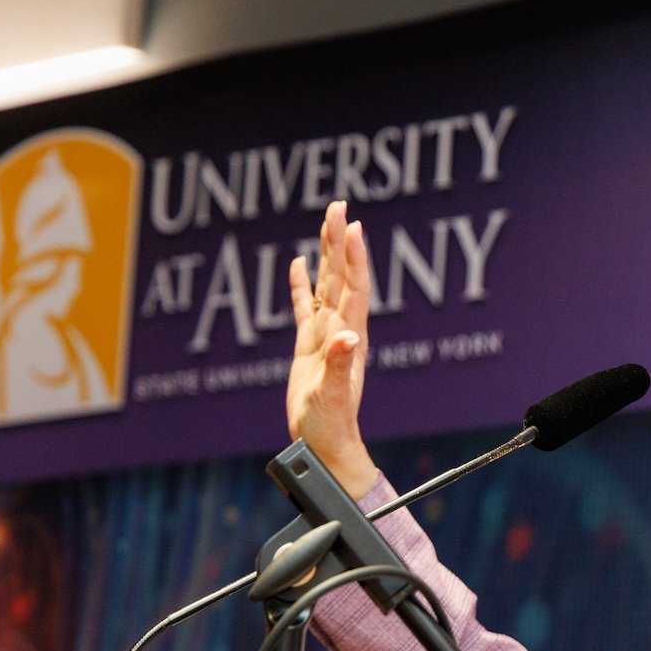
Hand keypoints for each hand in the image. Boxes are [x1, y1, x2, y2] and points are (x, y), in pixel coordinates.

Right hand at [284, 200, 378, 497]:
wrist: (324, 445)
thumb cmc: (330, 425)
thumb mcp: (334, 396)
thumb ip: (340, 365)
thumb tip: (349, 338)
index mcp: (349, 337)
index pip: (353, 288)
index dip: (353, 257)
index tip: (351, 225)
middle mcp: (341, 330)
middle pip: (340, 277)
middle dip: (339, 241)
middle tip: (338, 205)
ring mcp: (325, 336)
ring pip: (325, 286)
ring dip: (326, 254)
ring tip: (326, 221)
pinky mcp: (308, 347)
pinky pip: (304, 308)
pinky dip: (300, 285)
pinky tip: (297, 264)